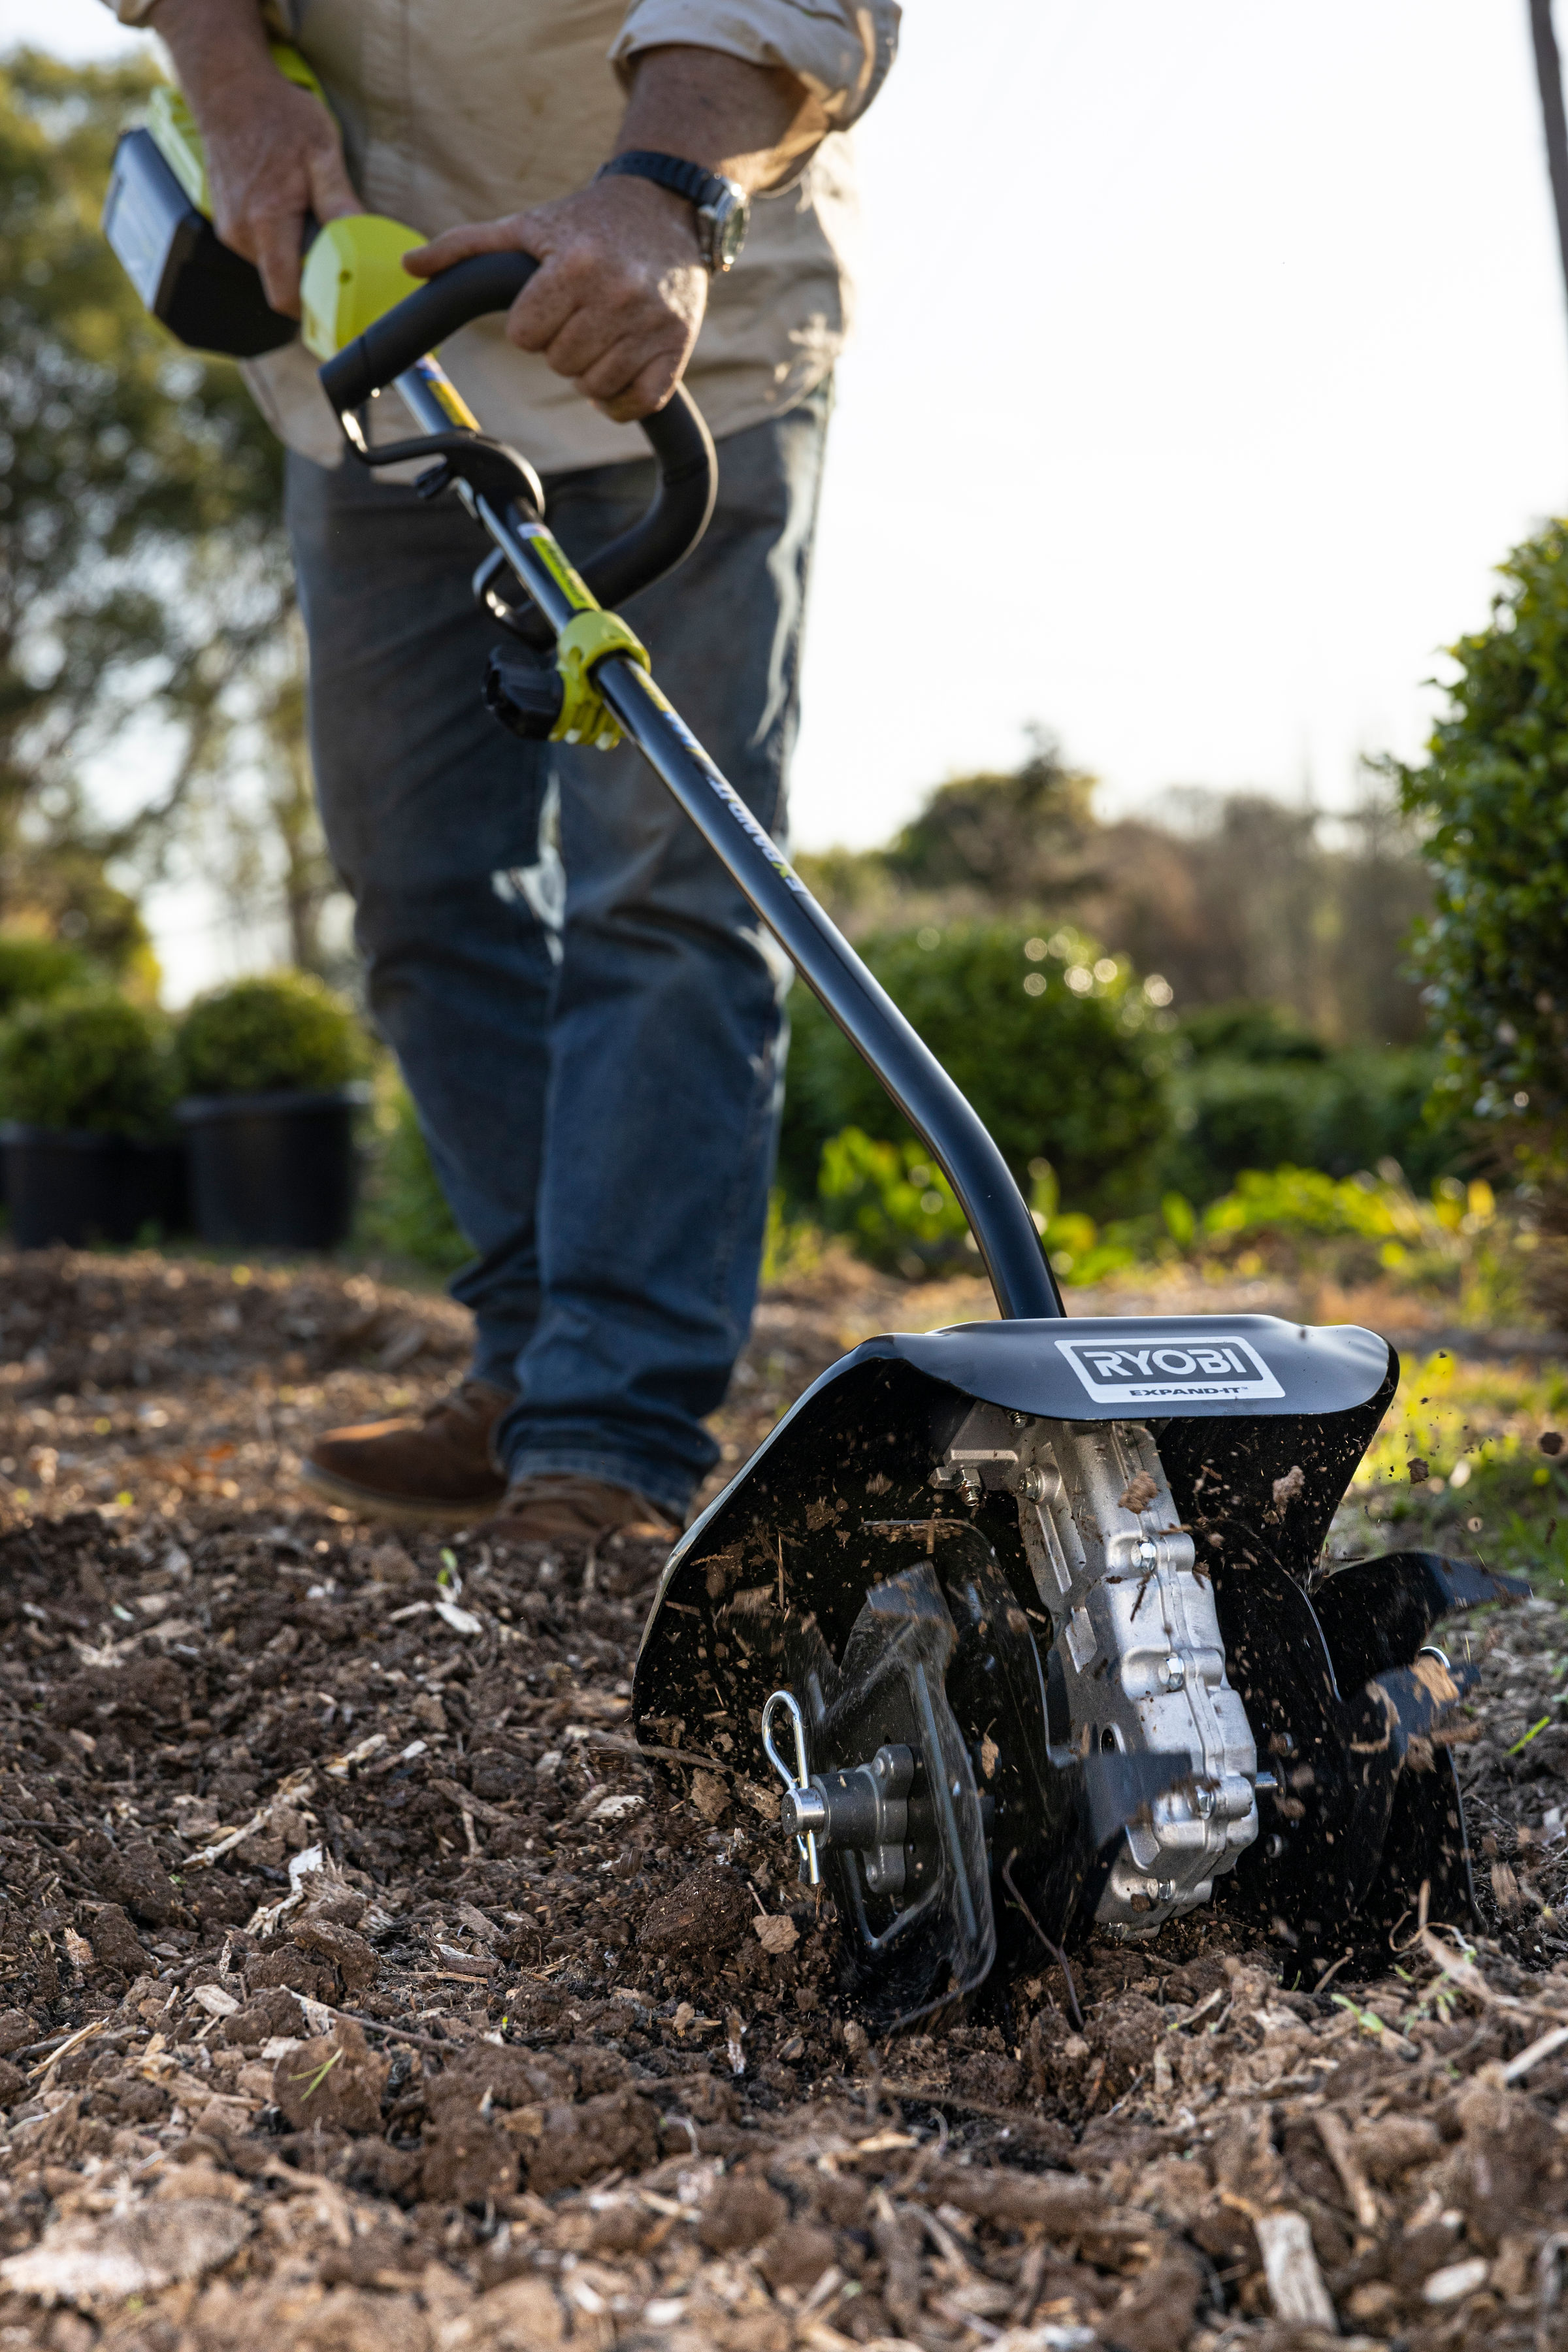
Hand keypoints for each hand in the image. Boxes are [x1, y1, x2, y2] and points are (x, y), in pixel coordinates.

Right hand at [198, 71, 358, 316]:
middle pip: (282, 283)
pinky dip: (281, 239)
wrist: (230, 88)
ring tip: (308, 216)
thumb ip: (338, 201)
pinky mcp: (228, 222)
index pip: (286, 297)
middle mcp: (242, 234)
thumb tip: (360, 240)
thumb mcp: (321, 152)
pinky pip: (262, 248)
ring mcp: (230, 229)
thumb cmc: (277, 115)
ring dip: (296, 254)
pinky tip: (289, 208)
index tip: (339, 311)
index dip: (313, 311)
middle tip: (336, 251)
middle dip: (311, 275)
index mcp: (266, 224)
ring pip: (273, 266)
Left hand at [405, 175, 707, 422]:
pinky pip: (635, 403)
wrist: (666, 209)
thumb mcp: (526, 225)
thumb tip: (409, 266)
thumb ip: (466, 246)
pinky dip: (620, 399)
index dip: (529, 325)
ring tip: (599, 335)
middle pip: (558, 363)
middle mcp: (616, 293)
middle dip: (559, 346)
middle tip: (577, 316)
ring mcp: (651, 323)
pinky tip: (618, 369)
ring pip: (593, 386)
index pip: (525, 336)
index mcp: (574, 263)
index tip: (547, 304)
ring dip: (588, 371)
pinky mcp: (677, 347)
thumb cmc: (587, 221)